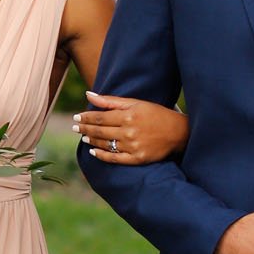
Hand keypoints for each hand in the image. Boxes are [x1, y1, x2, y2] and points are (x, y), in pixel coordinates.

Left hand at [74, 92, 189, 164]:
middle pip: (99, 131)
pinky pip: (114, 158)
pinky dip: (101, 155)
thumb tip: (88, 94)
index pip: (100, 117)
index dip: (86, 118)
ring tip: (83, 137)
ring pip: (105, 144)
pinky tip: (93, 151)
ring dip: (91, 140)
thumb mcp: (135, 103)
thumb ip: (110, 100)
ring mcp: (132, 146)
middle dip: (84, 129)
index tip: (77, 117)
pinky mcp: (137, 158)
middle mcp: (129, 131)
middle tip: (74, 127)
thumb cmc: (156, 114)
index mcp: (128, 115)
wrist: (178, 133)